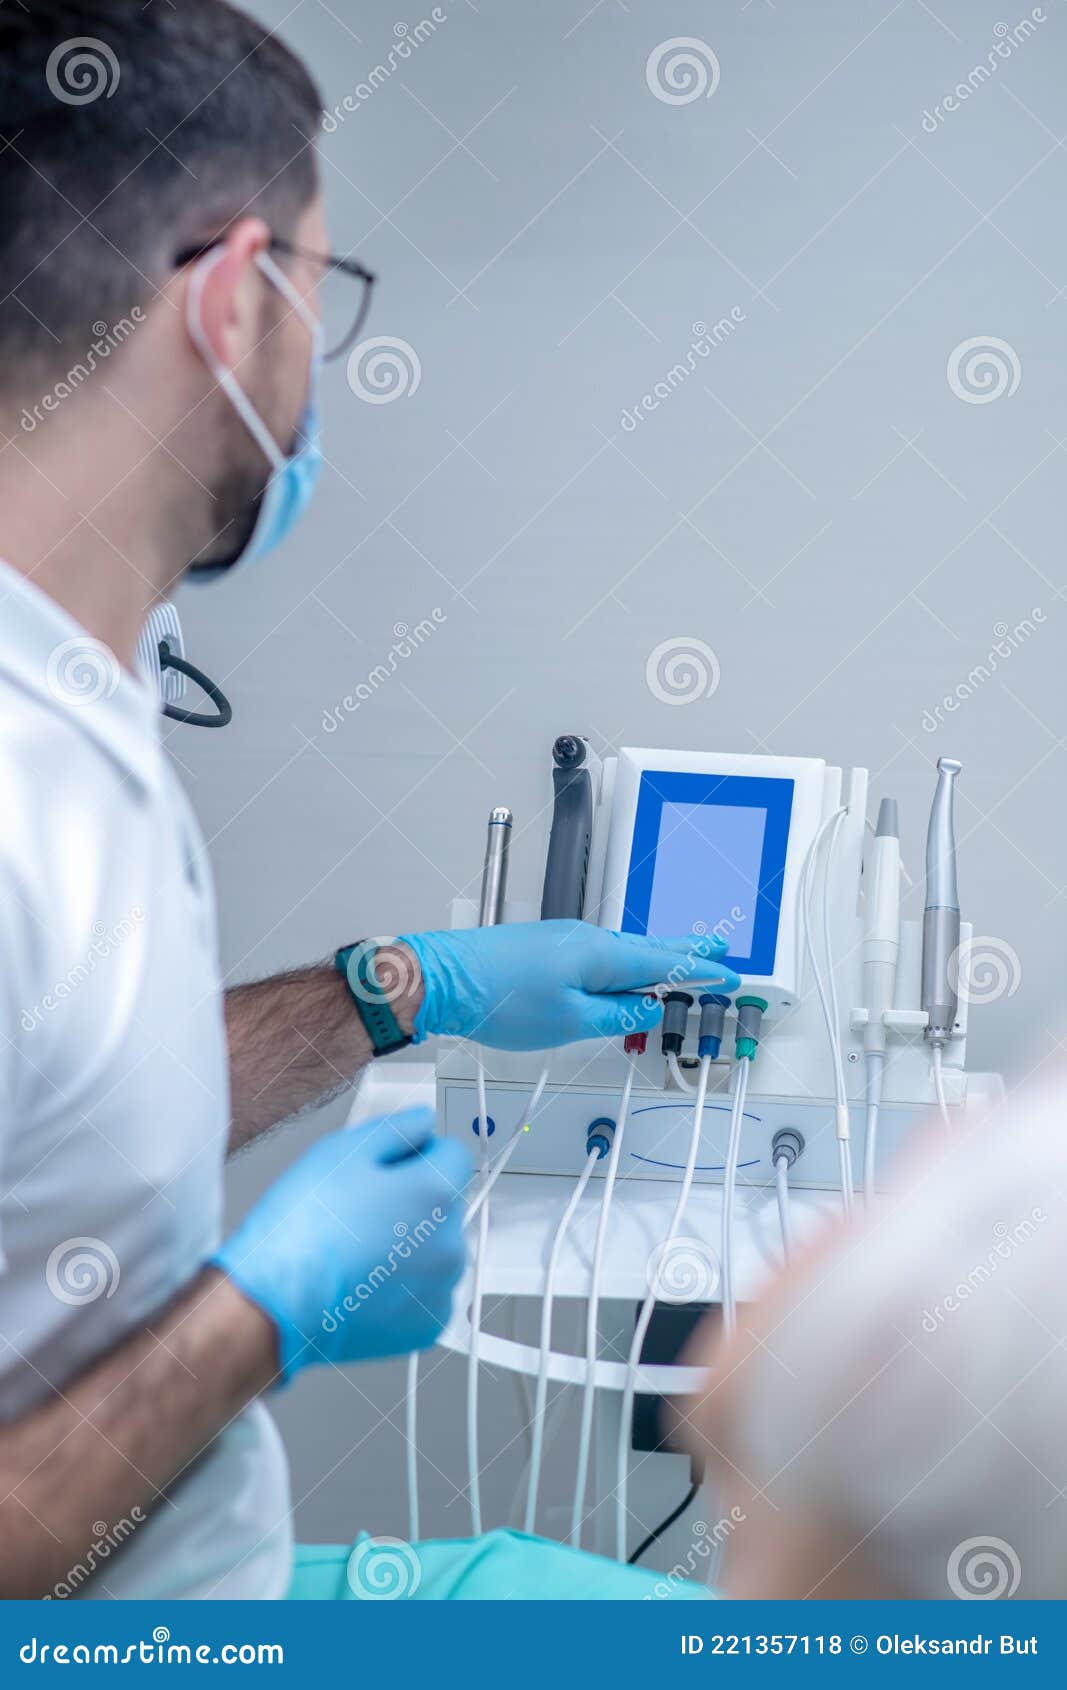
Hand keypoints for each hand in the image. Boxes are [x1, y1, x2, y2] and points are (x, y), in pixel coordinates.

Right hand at [210, 1109, 470, 1380]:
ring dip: (412, 1246)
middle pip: (445, 1204)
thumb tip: (424, 1122)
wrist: (276, 1301)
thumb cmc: (303, 1228)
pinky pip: (427, 1291)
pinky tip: (366, 1282)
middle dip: (415, 1201)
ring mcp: (442, 1288)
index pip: (453, 1155)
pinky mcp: (427, 1324)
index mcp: (437, 1192)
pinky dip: (405, 1287)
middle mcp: (451, 1242)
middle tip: (363, 1211)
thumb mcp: (344, 1150)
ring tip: (360, 1251)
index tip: (390, 1168)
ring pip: (438, 1249)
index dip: (418, 1154)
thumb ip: (398, 1128)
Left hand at [395, 920, 740, 1049]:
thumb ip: (614, 1019)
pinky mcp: (545, 946)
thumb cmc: (499, 998)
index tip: (730, 974)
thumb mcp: (569, 1022)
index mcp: (602, 955)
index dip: (701, 972)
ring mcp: (565, 939)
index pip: (666, 965)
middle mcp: (588, 939)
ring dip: (656, 955)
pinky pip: (600, 952)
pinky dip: (624, 960)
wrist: (443, 977)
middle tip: (719, 948)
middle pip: (650, 947)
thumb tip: (645, 1014)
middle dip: (687, 950)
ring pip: (624, 949)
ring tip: (680, 958)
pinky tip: (622, 970)